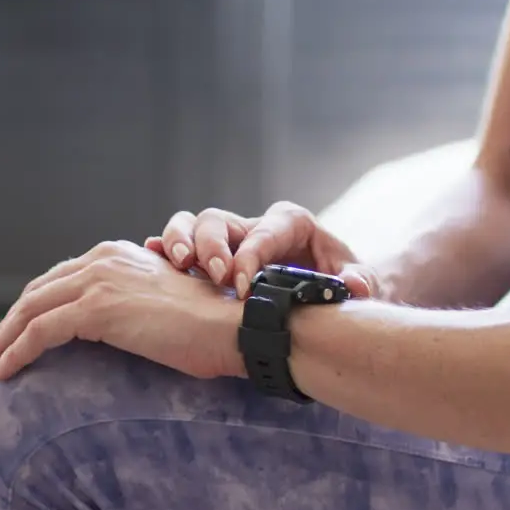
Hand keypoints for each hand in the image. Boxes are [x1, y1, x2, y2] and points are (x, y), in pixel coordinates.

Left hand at [0, 241, 243, 380]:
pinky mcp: (96, 309)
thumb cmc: (211, 327)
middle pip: (38, 292)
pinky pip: (40, 333)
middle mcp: (103, 259)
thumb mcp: (165, 306)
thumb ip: (134, 306)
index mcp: (119, 255)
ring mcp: (98, 281)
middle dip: (8, 323)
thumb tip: (116, 329)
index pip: (60, 279)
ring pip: (30, 311)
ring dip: (2, 341)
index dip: (32, 306)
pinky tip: (2, 374)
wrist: (232, 327)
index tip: (15, 332)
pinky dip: (15, 353)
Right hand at [144, 201, 378, 299]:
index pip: (264, 232)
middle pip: (219, 221)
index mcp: (289, 223)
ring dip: (180, 242)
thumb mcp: (358, 279)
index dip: (250, 256)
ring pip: (192, 226)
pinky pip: (178, 245)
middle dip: (212, 246)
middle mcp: (253, 226)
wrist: (329, 288)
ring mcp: (228, 240)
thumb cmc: (343, 280)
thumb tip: (355, 285)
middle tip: (215, 277)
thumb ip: (359, 281)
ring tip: (179, 265)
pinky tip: (149, 258)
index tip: (243, 286)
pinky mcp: (210, 257)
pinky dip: (162, 251)